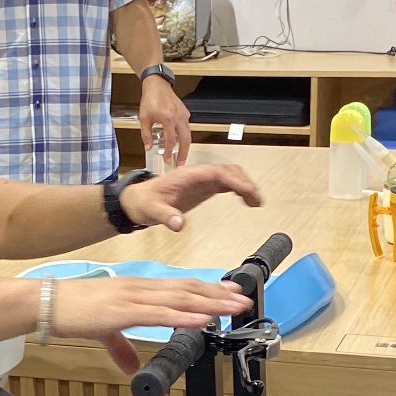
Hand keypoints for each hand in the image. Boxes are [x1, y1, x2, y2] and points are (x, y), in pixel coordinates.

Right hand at [49, 273, 252, 373]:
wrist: (46, 303)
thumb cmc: (72, 310)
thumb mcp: (104, 330)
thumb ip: (121, 347)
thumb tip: (132, 366)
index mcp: (137, 289)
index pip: (179, 286)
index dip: (206, 288)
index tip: (228, 291)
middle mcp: (140, 289)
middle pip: (186, 289)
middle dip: (217, 294)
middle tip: (242, 298)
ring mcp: (133, 298)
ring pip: (179, 299)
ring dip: (209, 303)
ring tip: (232, 307)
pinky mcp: (123, 311)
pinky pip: (160, 314)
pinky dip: (184, 316)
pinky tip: (203, 318)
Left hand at [117, 162, 262, 233]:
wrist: (138, 200)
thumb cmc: (145, 202)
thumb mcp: (152, 210)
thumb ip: (165, 216)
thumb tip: (178, 224)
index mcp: (188, 175)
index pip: (217, 172)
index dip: (234, 180)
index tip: (246, 190)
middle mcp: (198, 175)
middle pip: (228, 171)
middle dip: (245, 183)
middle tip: (256, 199)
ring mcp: (202, 180)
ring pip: (230, 176)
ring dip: (245, 186)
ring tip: (257, 202)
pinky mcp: (203, 188)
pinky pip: (226, 184)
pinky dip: (239, 190)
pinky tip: (247, 201)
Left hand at [140, 75, 191, 165]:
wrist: (157, 85)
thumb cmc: (150, 99)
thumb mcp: (144, 118)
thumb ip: (146, 135)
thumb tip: (148, 147)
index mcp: (168, 119)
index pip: (171, 141)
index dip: (169, 152)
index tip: (167, 160)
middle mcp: (178, 117)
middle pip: (185, 140)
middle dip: (184, 153)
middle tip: (181, 163)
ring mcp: (183, 114)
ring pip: (188, 134)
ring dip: (185, 146)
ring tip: (182, 155)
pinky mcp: (185, 112)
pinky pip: (187, 126)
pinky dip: (184, 135)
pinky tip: (180, 140)